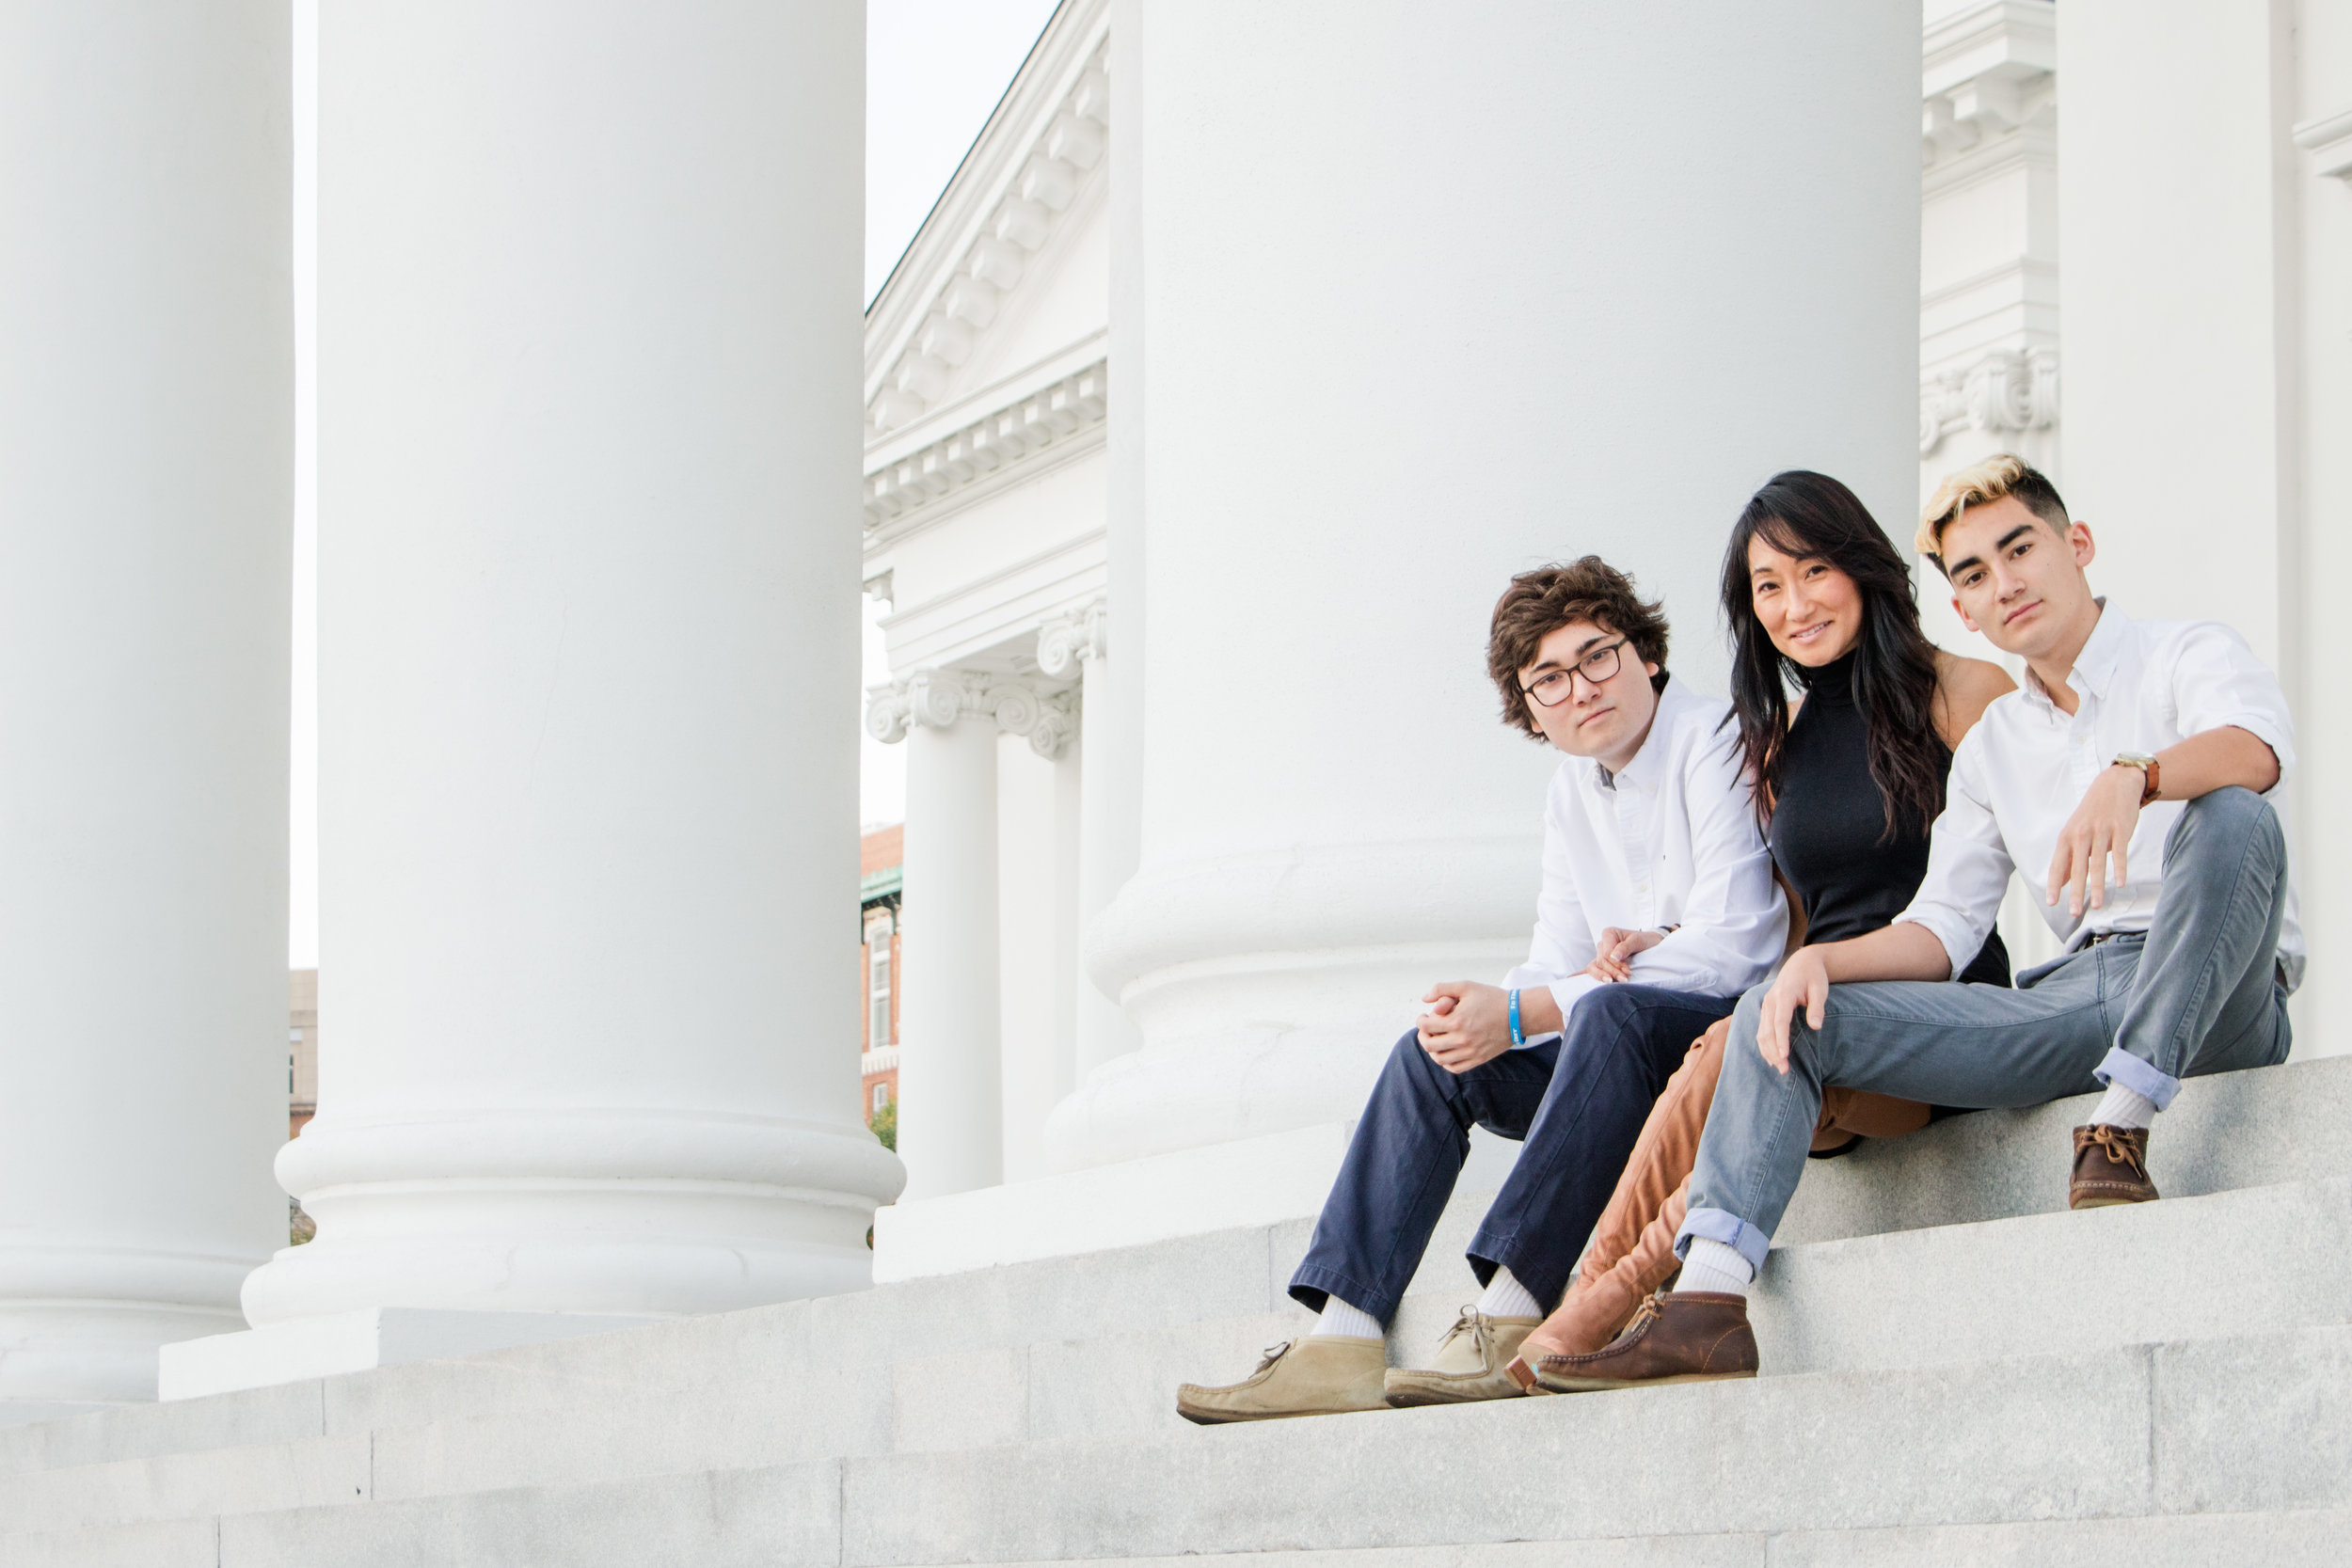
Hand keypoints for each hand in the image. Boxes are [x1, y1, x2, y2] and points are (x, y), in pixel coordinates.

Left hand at [1416, 981, 1513, 1074]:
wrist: (1517, 1014)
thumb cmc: (1492, 999)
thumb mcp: (1466, 987)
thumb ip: (1442, 989)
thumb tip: (1425, 998)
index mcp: (1456, 1021)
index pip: (1425, 1027)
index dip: (1420, 1021)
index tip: (1424, 1017)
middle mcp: (1462, 1039)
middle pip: (1429, 1045)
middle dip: (1423, 1035)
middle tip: (1427, 1029)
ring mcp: (1470, 1052)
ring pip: (1440, 1059)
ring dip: (1433, 1050)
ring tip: (1435, 1040)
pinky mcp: (1478, 1059)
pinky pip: (1455, 1068)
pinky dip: (1446, 1062)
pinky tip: (1446, 1051)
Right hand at [1582, 926, 1661, 981]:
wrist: (1652, 945)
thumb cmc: (1646, 941)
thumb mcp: (1639, 941)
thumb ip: (1626, 947)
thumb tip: (1614, 955)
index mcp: (1609, 934)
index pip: (1606, 953)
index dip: (1615, 964)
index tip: (1627, 972)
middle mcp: (1602, 943)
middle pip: (1601, 961)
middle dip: (1612, 972)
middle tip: (1625, 980)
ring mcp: (1601, 954)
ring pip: (1595, 967)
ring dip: (1603, 976)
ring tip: (1612, 983)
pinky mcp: (1603, 963)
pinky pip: (1591, 969)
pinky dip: (1581, 974)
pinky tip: (1571, 979)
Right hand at [1754, 948, 1828, 1075]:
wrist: (1801, 963)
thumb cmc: (1813, 976)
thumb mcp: (1820, 988)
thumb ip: (1817, 1007)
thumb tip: (1816, 1026)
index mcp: (1784, 994)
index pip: (1780, 1021)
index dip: (1781, 1040)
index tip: (1785, 1056)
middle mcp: (1770, 1001)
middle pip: (1767, 1030)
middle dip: (1774, 1052)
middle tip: (1785, 1071)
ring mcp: (1766, 1006)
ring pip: (1761, 1032)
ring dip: (1768, 1052)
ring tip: (1779, 1068)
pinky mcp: (1766, 1010)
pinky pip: (1761, 1030)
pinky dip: (1765, 1045)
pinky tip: (1772, 1058)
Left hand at [2046, 765, 2144, 919]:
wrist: (2115, 785)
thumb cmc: (2093, 813)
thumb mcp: (2076, 832)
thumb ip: (2070, 857)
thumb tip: (2062, 881)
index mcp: (2067, 837)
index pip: (2058, 865)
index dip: (2054, 885)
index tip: (2052, 902)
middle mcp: (2081, 835)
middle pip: (2077, 868)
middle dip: (2075, 892)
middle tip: (2074, 912)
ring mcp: (2100, 832)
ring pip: (2097, 864)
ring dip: (2097, 886)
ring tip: (2097, 905)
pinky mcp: (2120, 829)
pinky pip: (2119, 853)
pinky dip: (2119, 869)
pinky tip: (2120, 884)